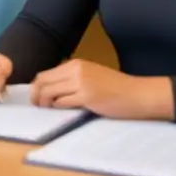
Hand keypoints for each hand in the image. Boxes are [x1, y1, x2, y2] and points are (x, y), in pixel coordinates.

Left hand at [30, 59, 172, 119]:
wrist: (139, 94)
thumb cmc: (117, 89)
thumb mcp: (91, 76)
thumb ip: (72, 79)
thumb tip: (50, 91)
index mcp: (75, 64)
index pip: (45, 74)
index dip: (36, 87)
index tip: (37, 98)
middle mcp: (76, 69)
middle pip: (42, 81)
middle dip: (36, 95)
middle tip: (38, 106)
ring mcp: (81, 82)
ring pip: (49, 91)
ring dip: (45, 103)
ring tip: (49, 110)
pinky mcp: (88, 96)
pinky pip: (62, 102)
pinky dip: (58, 108)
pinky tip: (63, 111)